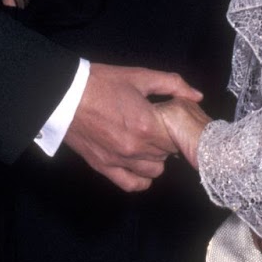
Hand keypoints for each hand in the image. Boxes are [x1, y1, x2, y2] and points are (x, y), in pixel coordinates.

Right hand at [64, 64, 201, 191]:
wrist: (64, 95)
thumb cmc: (101, 83)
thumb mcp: (139, 77)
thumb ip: (172, 85)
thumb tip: (197, 96)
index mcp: (147, 125)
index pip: (178, 137)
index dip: (177, 128)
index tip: (170, 119)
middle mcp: (136, 148)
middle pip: (168, 154)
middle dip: (166, 140)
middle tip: (157, 127)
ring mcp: (120, 161)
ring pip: (155, 171)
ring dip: (155, 158)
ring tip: (146, 143)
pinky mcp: (104, 168)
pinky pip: (132, 184)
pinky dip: (140, 179)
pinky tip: (139, 165)